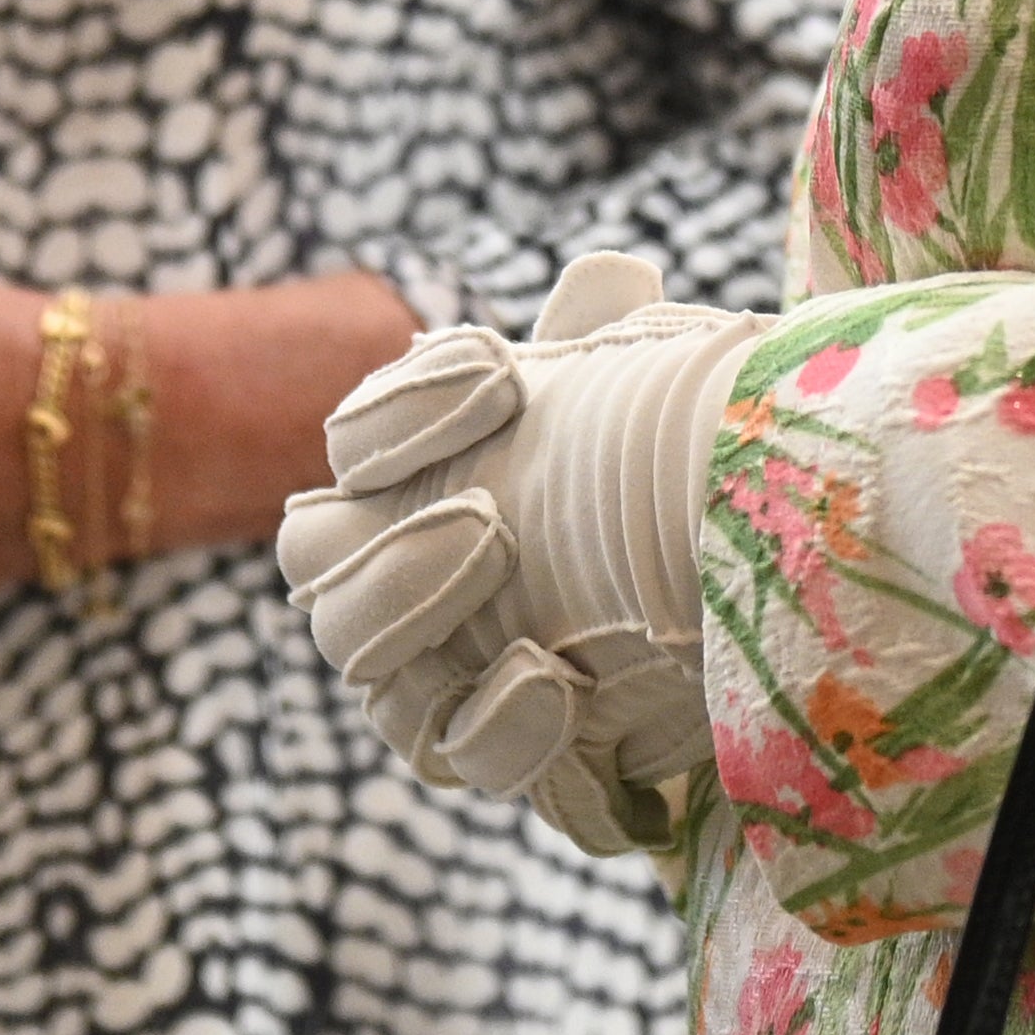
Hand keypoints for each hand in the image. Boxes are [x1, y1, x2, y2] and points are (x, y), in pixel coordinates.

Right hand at [276, 255, 761, 855]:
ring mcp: (427, 679)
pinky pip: (460, 754)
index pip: (351, 445)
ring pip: (364, 664)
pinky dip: (498, 723)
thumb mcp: (632, 408)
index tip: (498, 370)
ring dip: (414, 607)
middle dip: (391, 531)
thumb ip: (607, 348)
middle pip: (317, 560)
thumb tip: (613, 277)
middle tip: (486, 511)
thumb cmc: (642, 488)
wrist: (717, 608)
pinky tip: (554, 680)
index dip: (402, 409)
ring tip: (501, 556)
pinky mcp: (490, 757)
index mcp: (406, 486)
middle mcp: (386, 585)